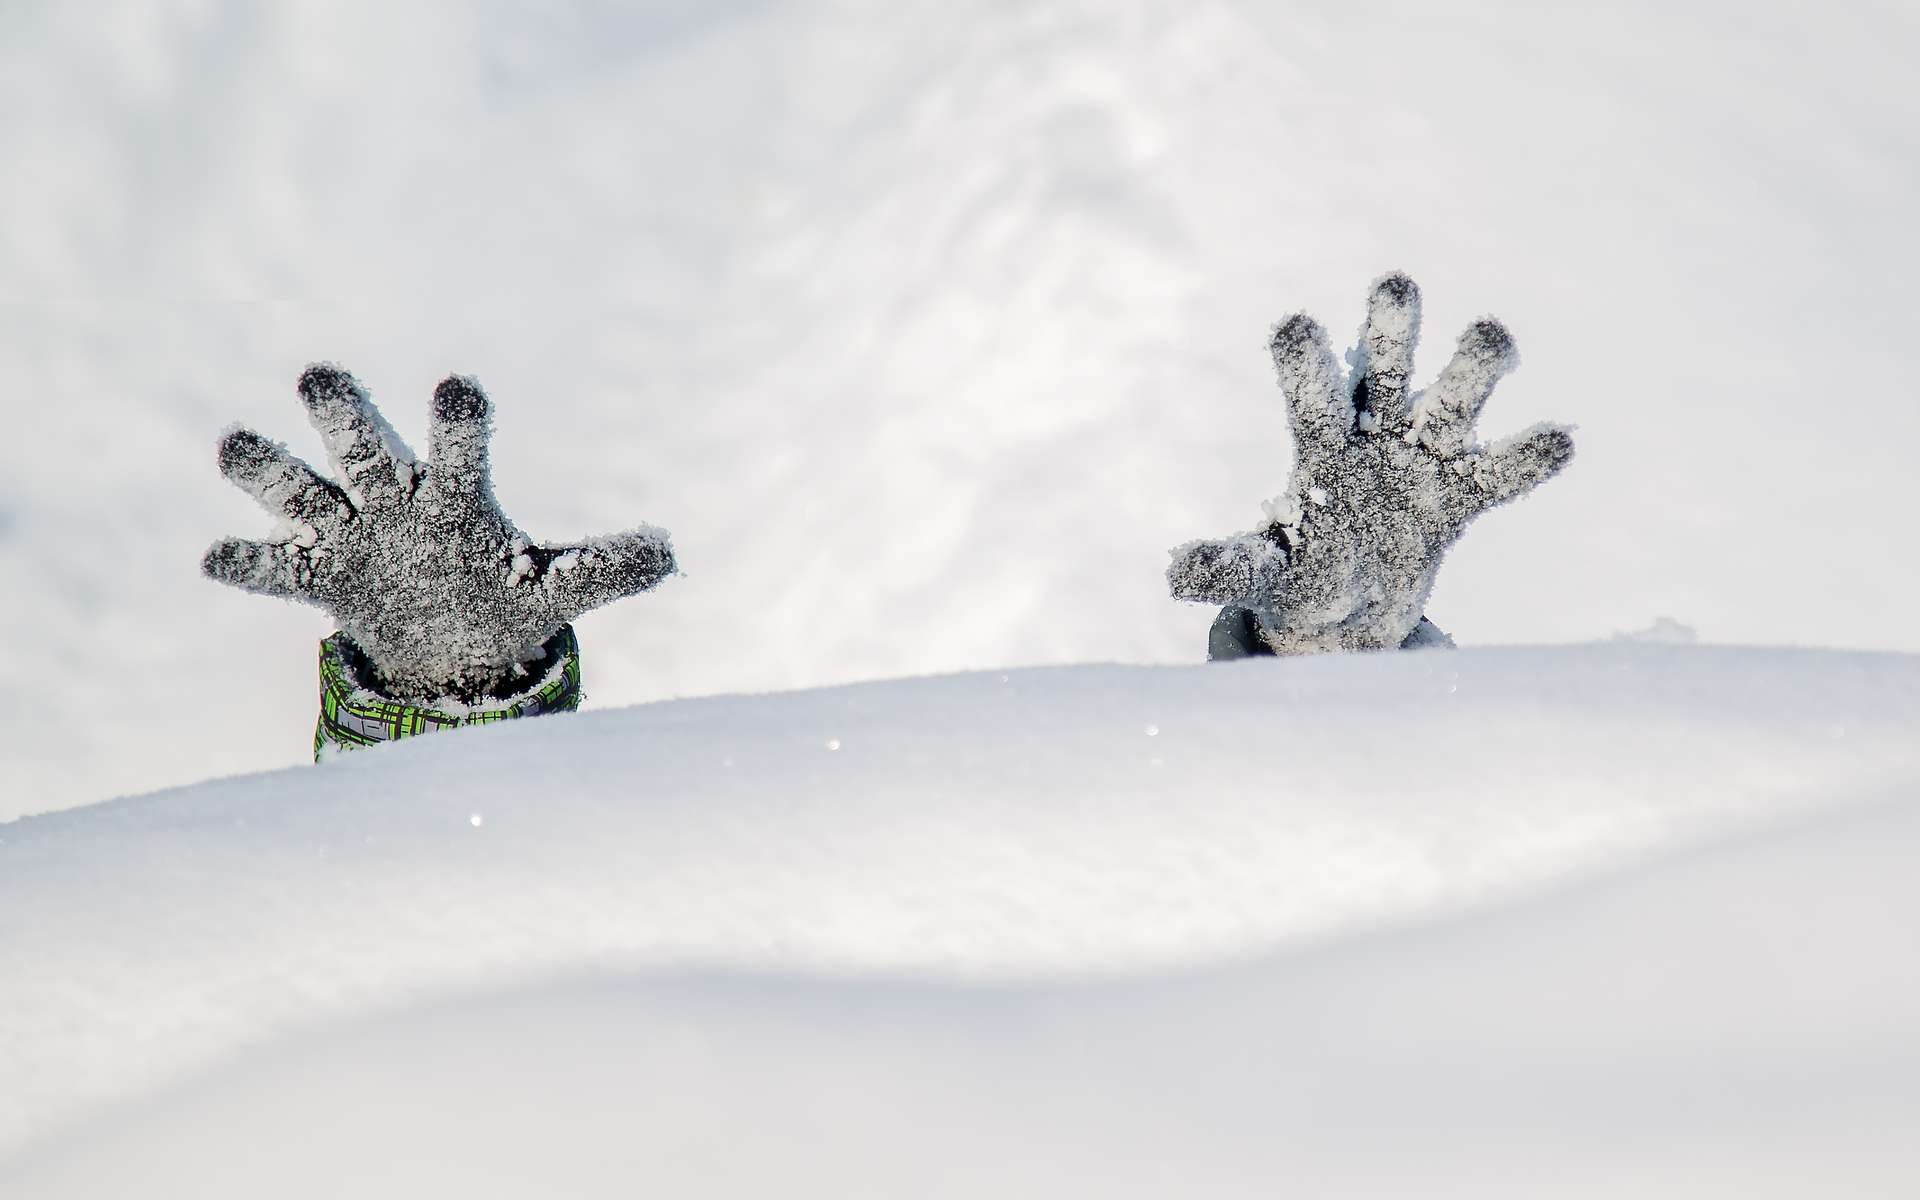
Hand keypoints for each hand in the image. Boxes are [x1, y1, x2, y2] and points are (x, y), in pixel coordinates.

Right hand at [204, 365, 673, 702]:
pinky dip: (243, 561)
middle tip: (320, 375)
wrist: (452, 647)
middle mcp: (394, 500)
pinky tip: (214, 555)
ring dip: (267, 469)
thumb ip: (607, 569)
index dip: (461, 419)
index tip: (460, 389)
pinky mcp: (316, 578)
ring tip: (234, 446)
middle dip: (343, 413)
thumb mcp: (558, 587)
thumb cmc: (503, 592)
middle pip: (364, 445)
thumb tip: (671, 552)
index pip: (460, 446)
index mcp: (456, 494)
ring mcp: (349, 535)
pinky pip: (271, 568)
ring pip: (299, 489)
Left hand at [1167, 273, 1572, 653]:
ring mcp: (1423, 460)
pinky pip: (1500, 474)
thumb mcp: (1262, 573)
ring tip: (1493, 337)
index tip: (1293, 326)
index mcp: (1319, 443)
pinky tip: (1561, 441)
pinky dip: (1529, 458)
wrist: (1353, 602)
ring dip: (1473, 369)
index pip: (1310, 391)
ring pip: (1451, 402)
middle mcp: (1375, 435)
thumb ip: (1227, 567)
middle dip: (1392, 329)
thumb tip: (1173, 573)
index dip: (1302, 360)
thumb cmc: (1301, 569)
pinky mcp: (1461, 497)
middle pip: (1385, 370)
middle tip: (1395, 285)